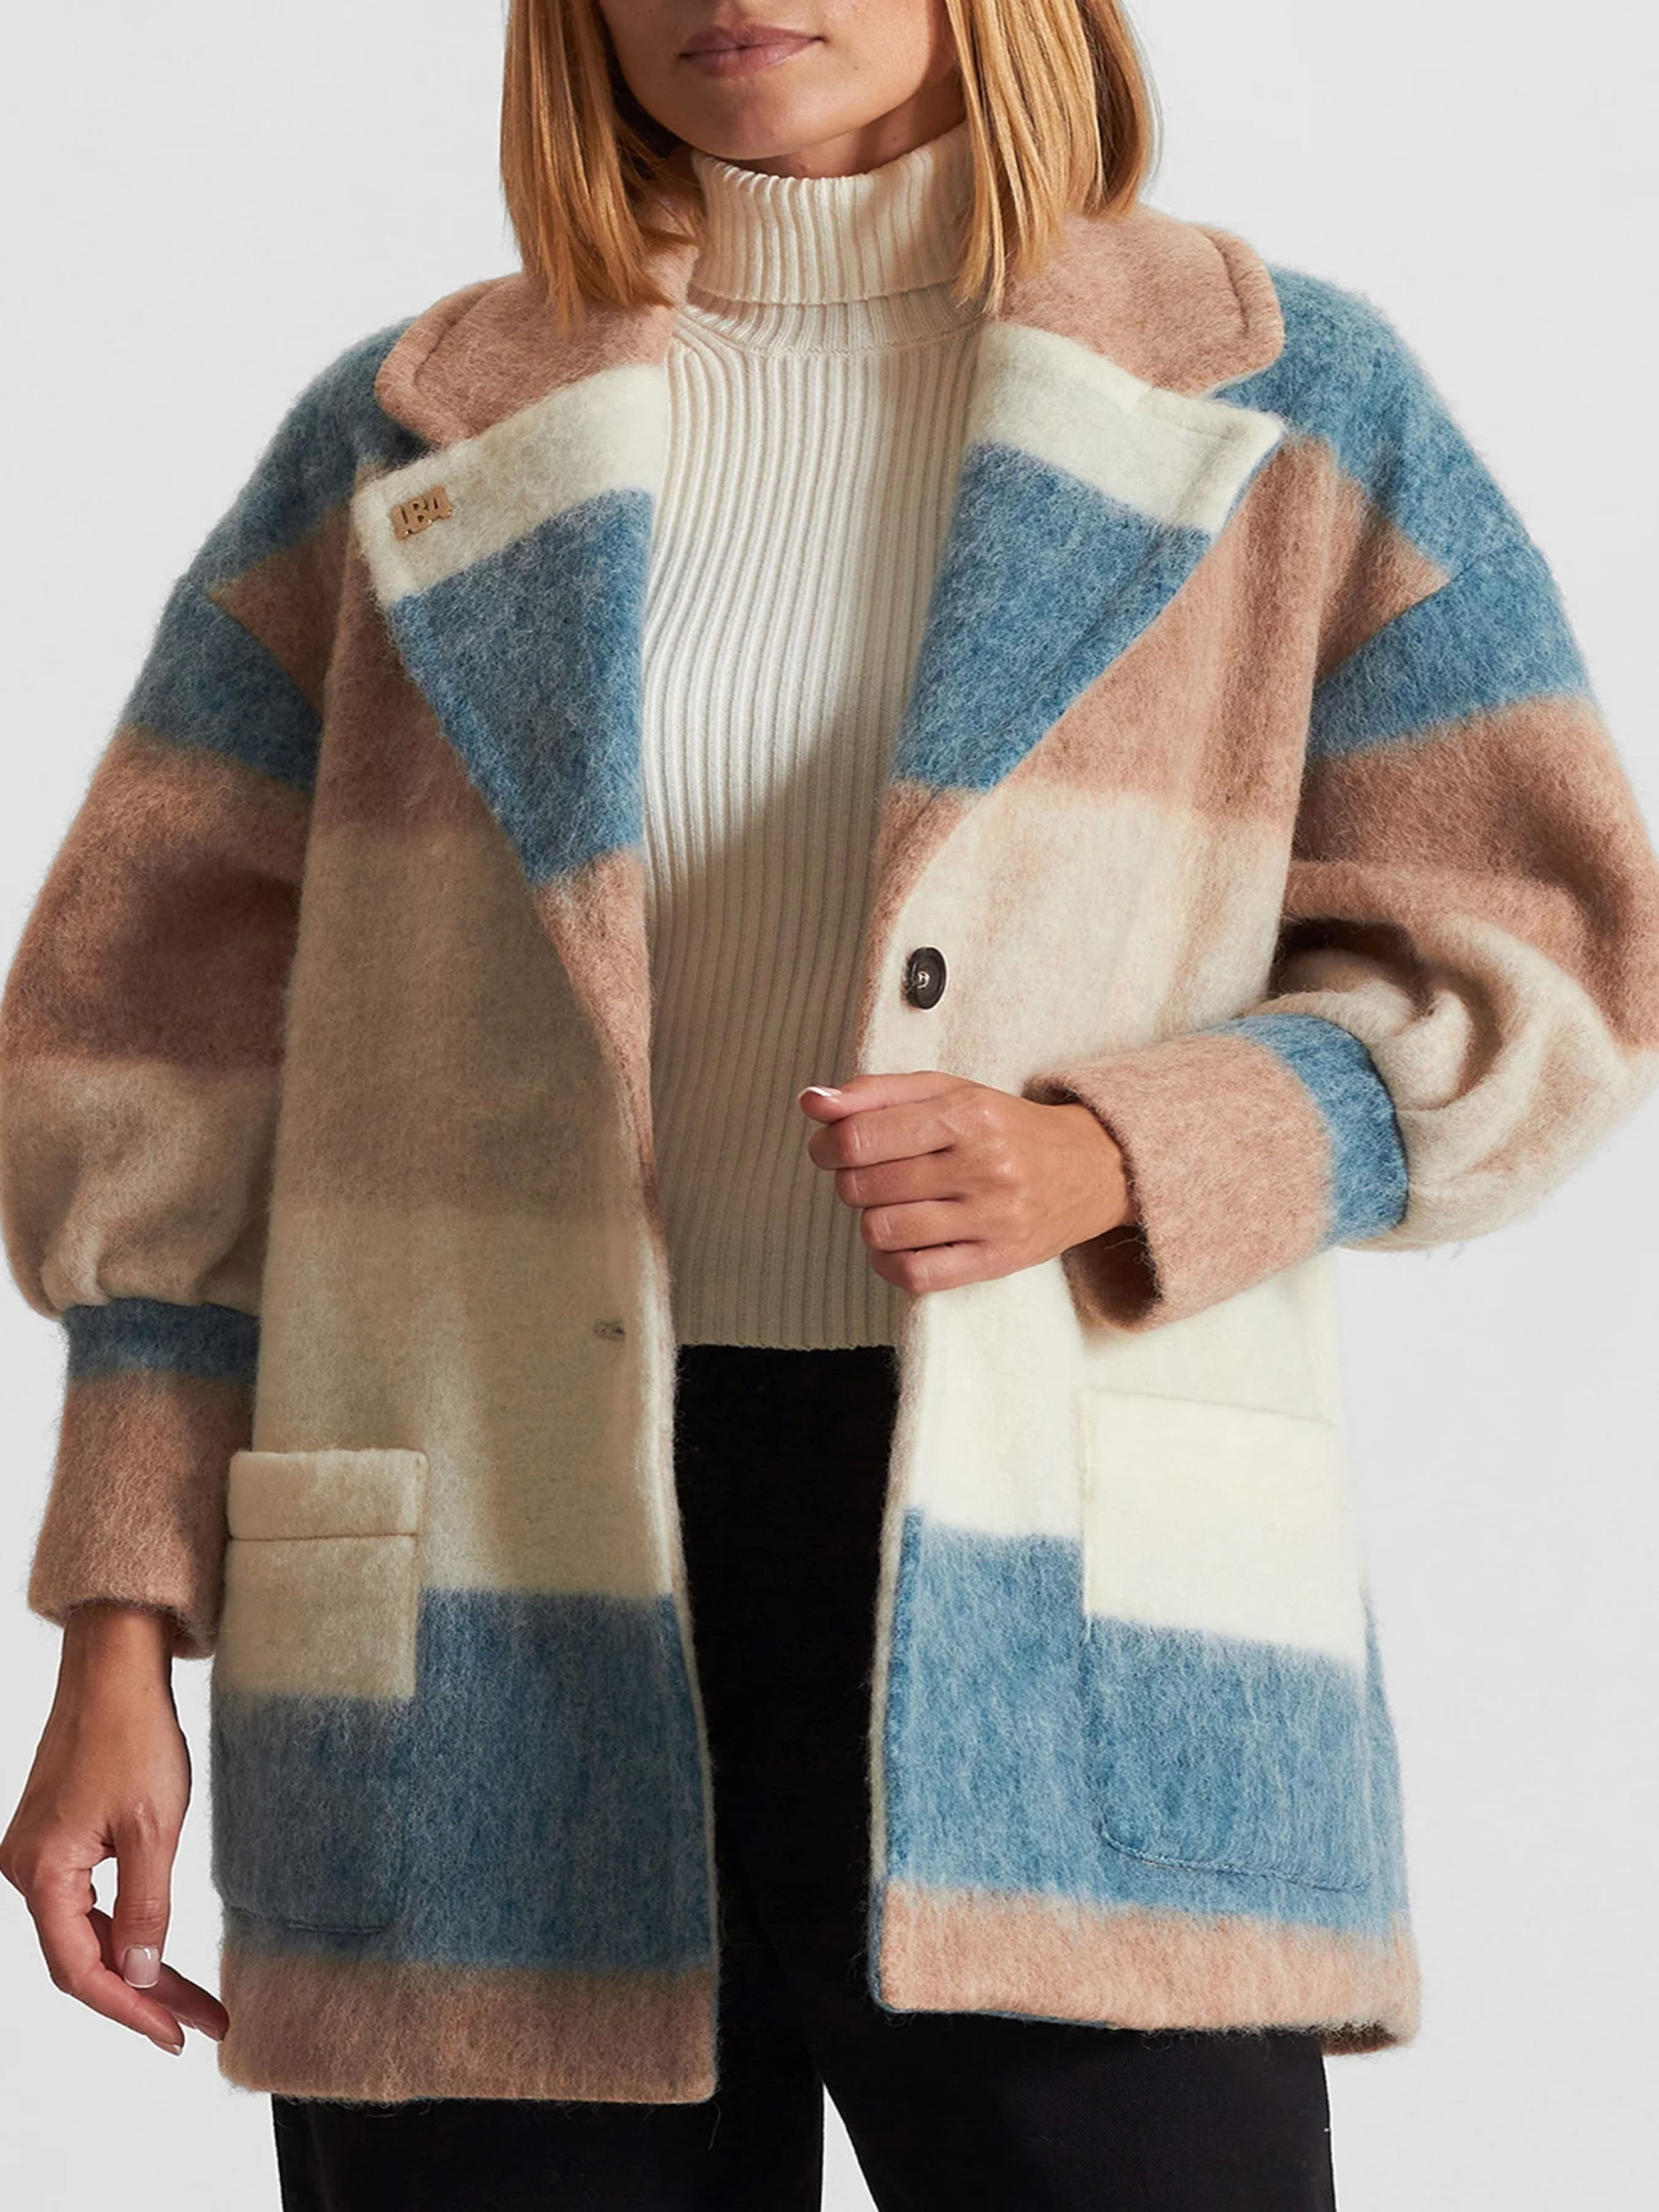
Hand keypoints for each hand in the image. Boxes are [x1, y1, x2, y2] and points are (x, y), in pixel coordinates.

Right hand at [1, 1603, 227, 2054]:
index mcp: (42, 1872)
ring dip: (140, 1966)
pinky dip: (127, 1928)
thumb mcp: (153, 1826)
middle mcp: (28, 1870)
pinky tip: (160, 1951)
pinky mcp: (58, 1839)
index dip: (128, 2009)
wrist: (115, 1669)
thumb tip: (139, 1976)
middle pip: (84, 1957)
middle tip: (201, 2024)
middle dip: (145, 1994)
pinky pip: (89, 1903)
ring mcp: (40, 1855)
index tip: (174, 2035)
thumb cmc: (134, 1734)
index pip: (80, 1969)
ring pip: (89, 1933)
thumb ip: (146, 1906)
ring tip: (196, 2000)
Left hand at [799, 1069, 1136, 1294]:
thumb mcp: (947, 1091)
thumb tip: (811, 1101)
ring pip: (883, 1231)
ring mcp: (992, 1219)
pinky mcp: (997, 1261)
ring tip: (889, 1204)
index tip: (829, 1146)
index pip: (861, 1137)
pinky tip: (897, 1241)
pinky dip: (888, 1261)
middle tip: (866, 1173)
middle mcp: (982, 1166)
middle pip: (866, 1185)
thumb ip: (875, 1092)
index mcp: (967, 1115)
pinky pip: (914, 1274)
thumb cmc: (1004, 1126)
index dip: (827, 1144)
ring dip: (870, 1219)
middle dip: (850, 1179)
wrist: (1089, 1168)